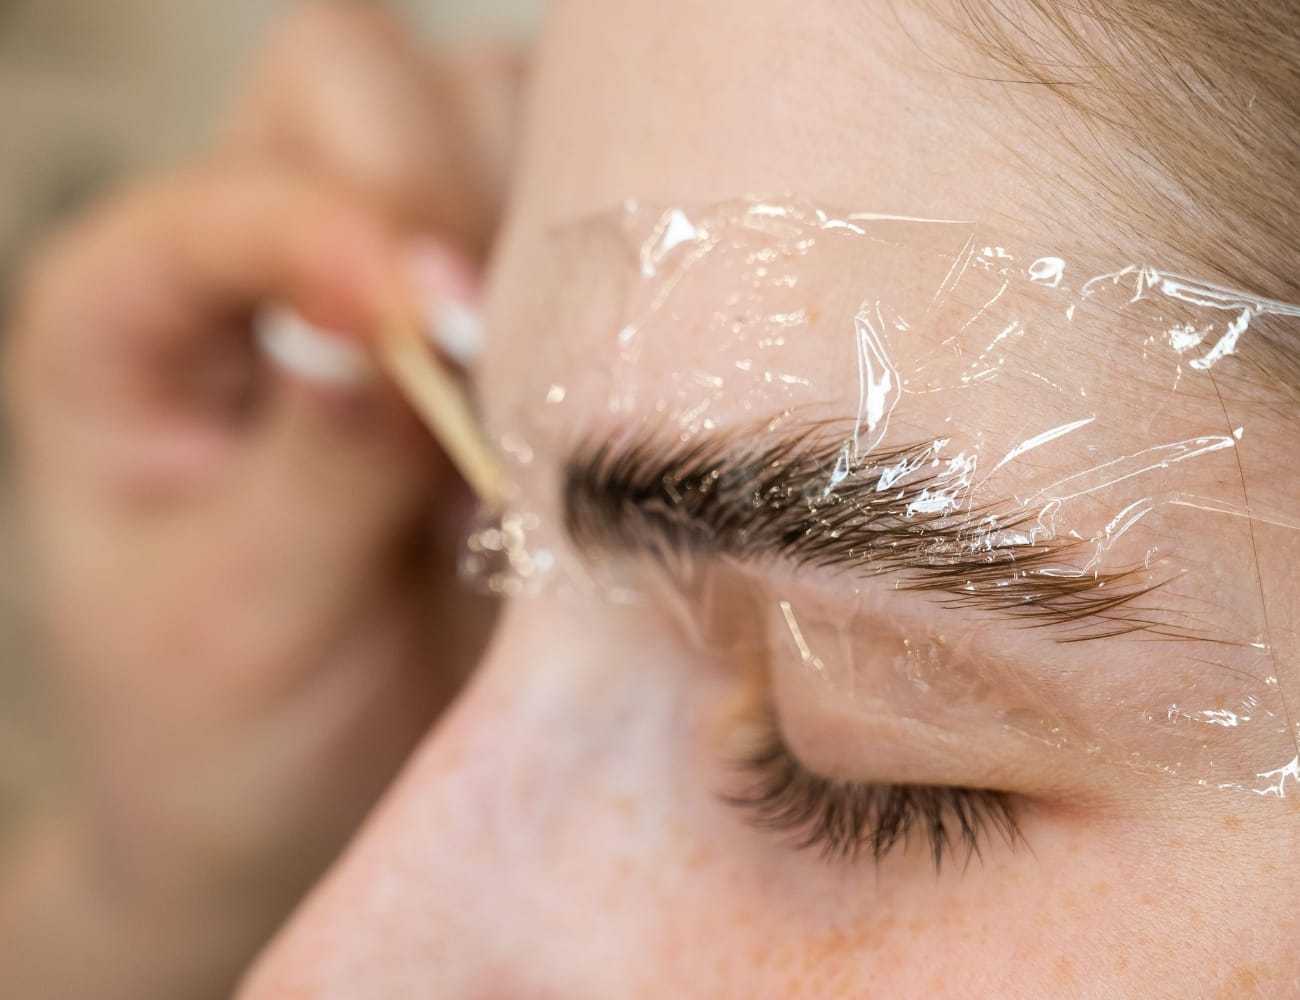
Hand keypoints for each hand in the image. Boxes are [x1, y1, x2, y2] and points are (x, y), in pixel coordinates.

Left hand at [1, 5, 518, 995]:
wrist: (301, 804)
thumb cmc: (228, 729)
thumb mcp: (242, 623)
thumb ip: (319, 470)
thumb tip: (406, 328)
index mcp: (134, 316)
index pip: (237, 187)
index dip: (334, 231)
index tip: (441, 329)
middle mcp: (263, 259)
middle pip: (360, 87)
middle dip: (447, 191)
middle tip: (504, 347)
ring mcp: (393, 278)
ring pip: (482, 120)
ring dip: (541, 214)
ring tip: (567, 364)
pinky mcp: (497, 323)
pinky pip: (567, 221)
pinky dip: (607, 270)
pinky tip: (610, 373)